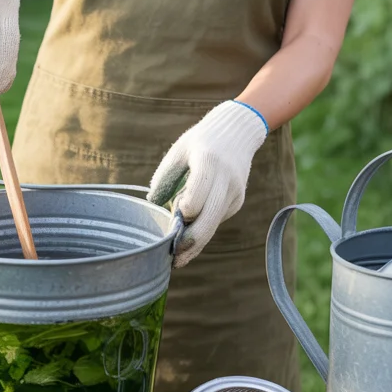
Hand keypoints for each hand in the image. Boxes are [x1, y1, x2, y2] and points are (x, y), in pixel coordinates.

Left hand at [147, 100, 268, 267]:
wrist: (239, 132)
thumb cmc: (201, 141)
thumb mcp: (179, 151)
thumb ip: (165, 177)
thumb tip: (152, 206)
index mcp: (209, 163)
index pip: (197, 197)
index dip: (183, 213)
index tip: (172, 221)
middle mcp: (226, 180)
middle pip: (208, 220)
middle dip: (190, 242)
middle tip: (173, 258)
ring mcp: (235, 193)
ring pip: (214, 226)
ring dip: (196, 244)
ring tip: (177, 259)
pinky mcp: (238, 201)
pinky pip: (217, 221)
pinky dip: (203, 230)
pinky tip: (189, 238)